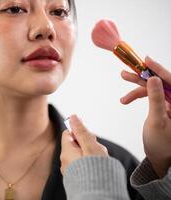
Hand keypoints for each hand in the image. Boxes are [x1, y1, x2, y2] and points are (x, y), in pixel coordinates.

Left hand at [60, 115, 107, 173]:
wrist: (98, 194)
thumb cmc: (95, 171)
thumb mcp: (90, 145)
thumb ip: (81, 130)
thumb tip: (72, 117)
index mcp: (66, 152)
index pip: (68, 133)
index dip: (78, 130)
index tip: (88, 133)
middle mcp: (65, 161)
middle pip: (76, 144)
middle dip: (88, 143)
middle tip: (96, 148)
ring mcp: (70, 170)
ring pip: (81, 154)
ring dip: (91, 153)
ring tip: (99, 159)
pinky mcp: (76, 177)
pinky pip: (83, 165)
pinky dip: (90, 163)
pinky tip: (98, 167)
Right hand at [121, 56, 170, 177]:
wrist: (161, 158)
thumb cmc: (162, 144)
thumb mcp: (158, 121)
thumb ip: (156, 99)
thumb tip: (154, 79)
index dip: (158, 69)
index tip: (145, 60)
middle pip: (160, 82)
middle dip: (142, 77)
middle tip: (126, 73)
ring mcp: (170, 103)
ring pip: (153, 88)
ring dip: (137, 87)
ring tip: (122, 82)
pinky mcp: (164, 106)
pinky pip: (151, 96)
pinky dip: (138, 96)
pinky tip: (126, 99)